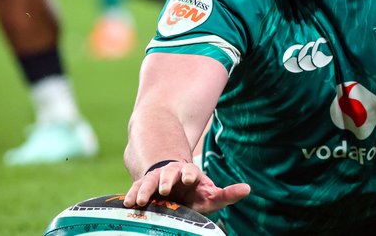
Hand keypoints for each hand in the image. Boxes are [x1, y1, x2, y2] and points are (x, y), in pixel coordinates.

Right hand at [124, 161, 250, 214]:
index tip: (189, 178)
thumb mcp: (211, 195)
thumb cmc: (195, 194)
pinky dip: (131, 195)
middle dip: (167, 179)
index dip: (190, 174)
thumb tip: (248, 188)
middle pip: (169, 173)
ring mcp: (156, 180)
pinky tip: (127, 203)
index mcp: (190, 174)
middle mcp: (172, 175)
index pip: (191, 171)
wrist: (173, 186)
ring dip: (145, 189)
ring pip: (150, 182)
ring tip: (140, 200)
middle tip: (165, 188)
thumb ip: (227, 194)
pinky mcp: (143, 188)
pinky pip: (136, 190)